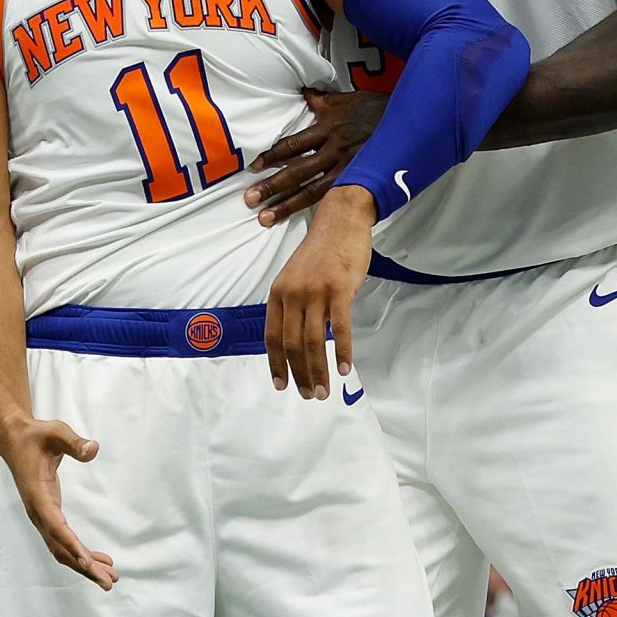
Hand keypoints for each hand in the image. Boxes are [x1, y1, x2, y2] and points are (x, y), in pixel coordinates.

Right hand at [0, 417, 115, 590]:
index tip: (88, 562)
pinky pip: (62, 541)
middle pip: (60, 547)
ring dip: (84, 565)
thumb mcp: (56, 431)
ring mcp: (40, 515)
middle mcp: (37, 511)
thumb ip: (74, 442)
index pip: (55, 526)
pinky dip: (79, 553)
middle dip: (84, 566)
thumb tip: (94, 448)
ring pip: (61, 549)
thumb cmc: (35, 435)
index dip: (72, 545)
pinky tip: (98, 559)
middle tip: (109, 582)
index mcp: (37, 495)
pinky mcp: (46, 515)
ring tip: (110, 577)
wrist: (14, 439)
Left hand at [243, 90, 387, 225]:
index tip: (254, 167)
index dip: (272, 156)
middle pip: (297, 171)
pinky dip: (318, 211)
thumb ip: (325, 101)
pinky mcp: (361, 180)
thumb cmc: (380, 109)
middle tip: (250, 200)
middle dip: (272, 186)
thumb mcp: (351, 99)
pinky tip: (305, 224)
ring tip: (266, 218)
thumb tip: (305, 93)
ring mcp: (348, 168)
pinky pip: (335, 197)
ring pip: (312, 190)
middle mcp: (334, 149)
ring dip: (287, 204)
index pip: (293, 144)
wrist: (414, 120)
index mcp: (328, 127)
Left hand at [265, 184, 375, 399]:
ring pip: (314, 341)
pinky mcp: (339, 289)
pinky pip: (340, 328)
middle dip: (300, 374)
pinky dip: (342, 352)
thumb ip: (292, 303)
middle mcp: (293, 293)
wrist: (341, 221)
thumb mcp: (295, 275)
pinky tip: (344, 369)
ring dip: (318, 370)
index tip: (281, 385)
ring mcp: (316, 291)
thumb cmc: (321, 251)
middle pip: (292, 344)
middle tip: (308, 395)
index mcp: (278, 292)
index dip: (275, 364)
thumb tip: (294, 338)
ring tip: (323, 390)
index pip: (272, 336)